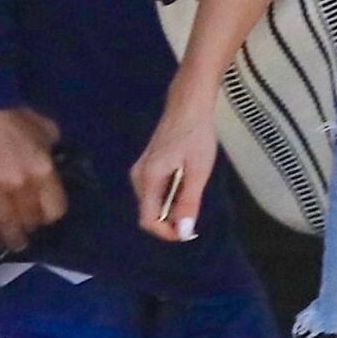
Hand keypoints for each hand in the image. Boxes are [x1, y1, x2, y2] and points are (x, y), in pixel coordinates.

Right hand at [0, 107, 65, 261]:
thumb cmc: (15, 115)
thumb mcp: (47, 129)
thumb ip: (53, 150)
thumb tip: (56, 162)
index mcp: (43, 171)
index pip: (54, 210)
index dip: (51, 216)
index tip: (47, 215)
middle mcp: (21, 186)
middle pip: (32, 222)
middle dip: (32, 226)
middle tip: (29, 227)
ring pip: (7, 228)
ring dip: (12, 239)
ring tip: (13, 242)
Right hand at [132, 92, 217, 243]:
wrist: (188, 104)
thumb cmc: (196, 135)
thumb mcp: (198, 170)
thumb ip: (189, 202)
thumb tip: (183, 232)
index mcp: (148, 178)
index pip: (148, 220)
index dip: (166, 233)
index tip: (188, 232)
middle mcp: (138, 176)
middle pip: (149, 212)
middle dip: (171, 220)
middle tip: (195, 212)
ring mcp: (141, 170)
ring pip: (152, 202)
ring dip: (171, 207)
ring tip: (192, 194)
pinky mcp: (147, 165)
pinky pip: (154, 190)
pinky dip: (169, 195)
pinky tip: (186, 183)